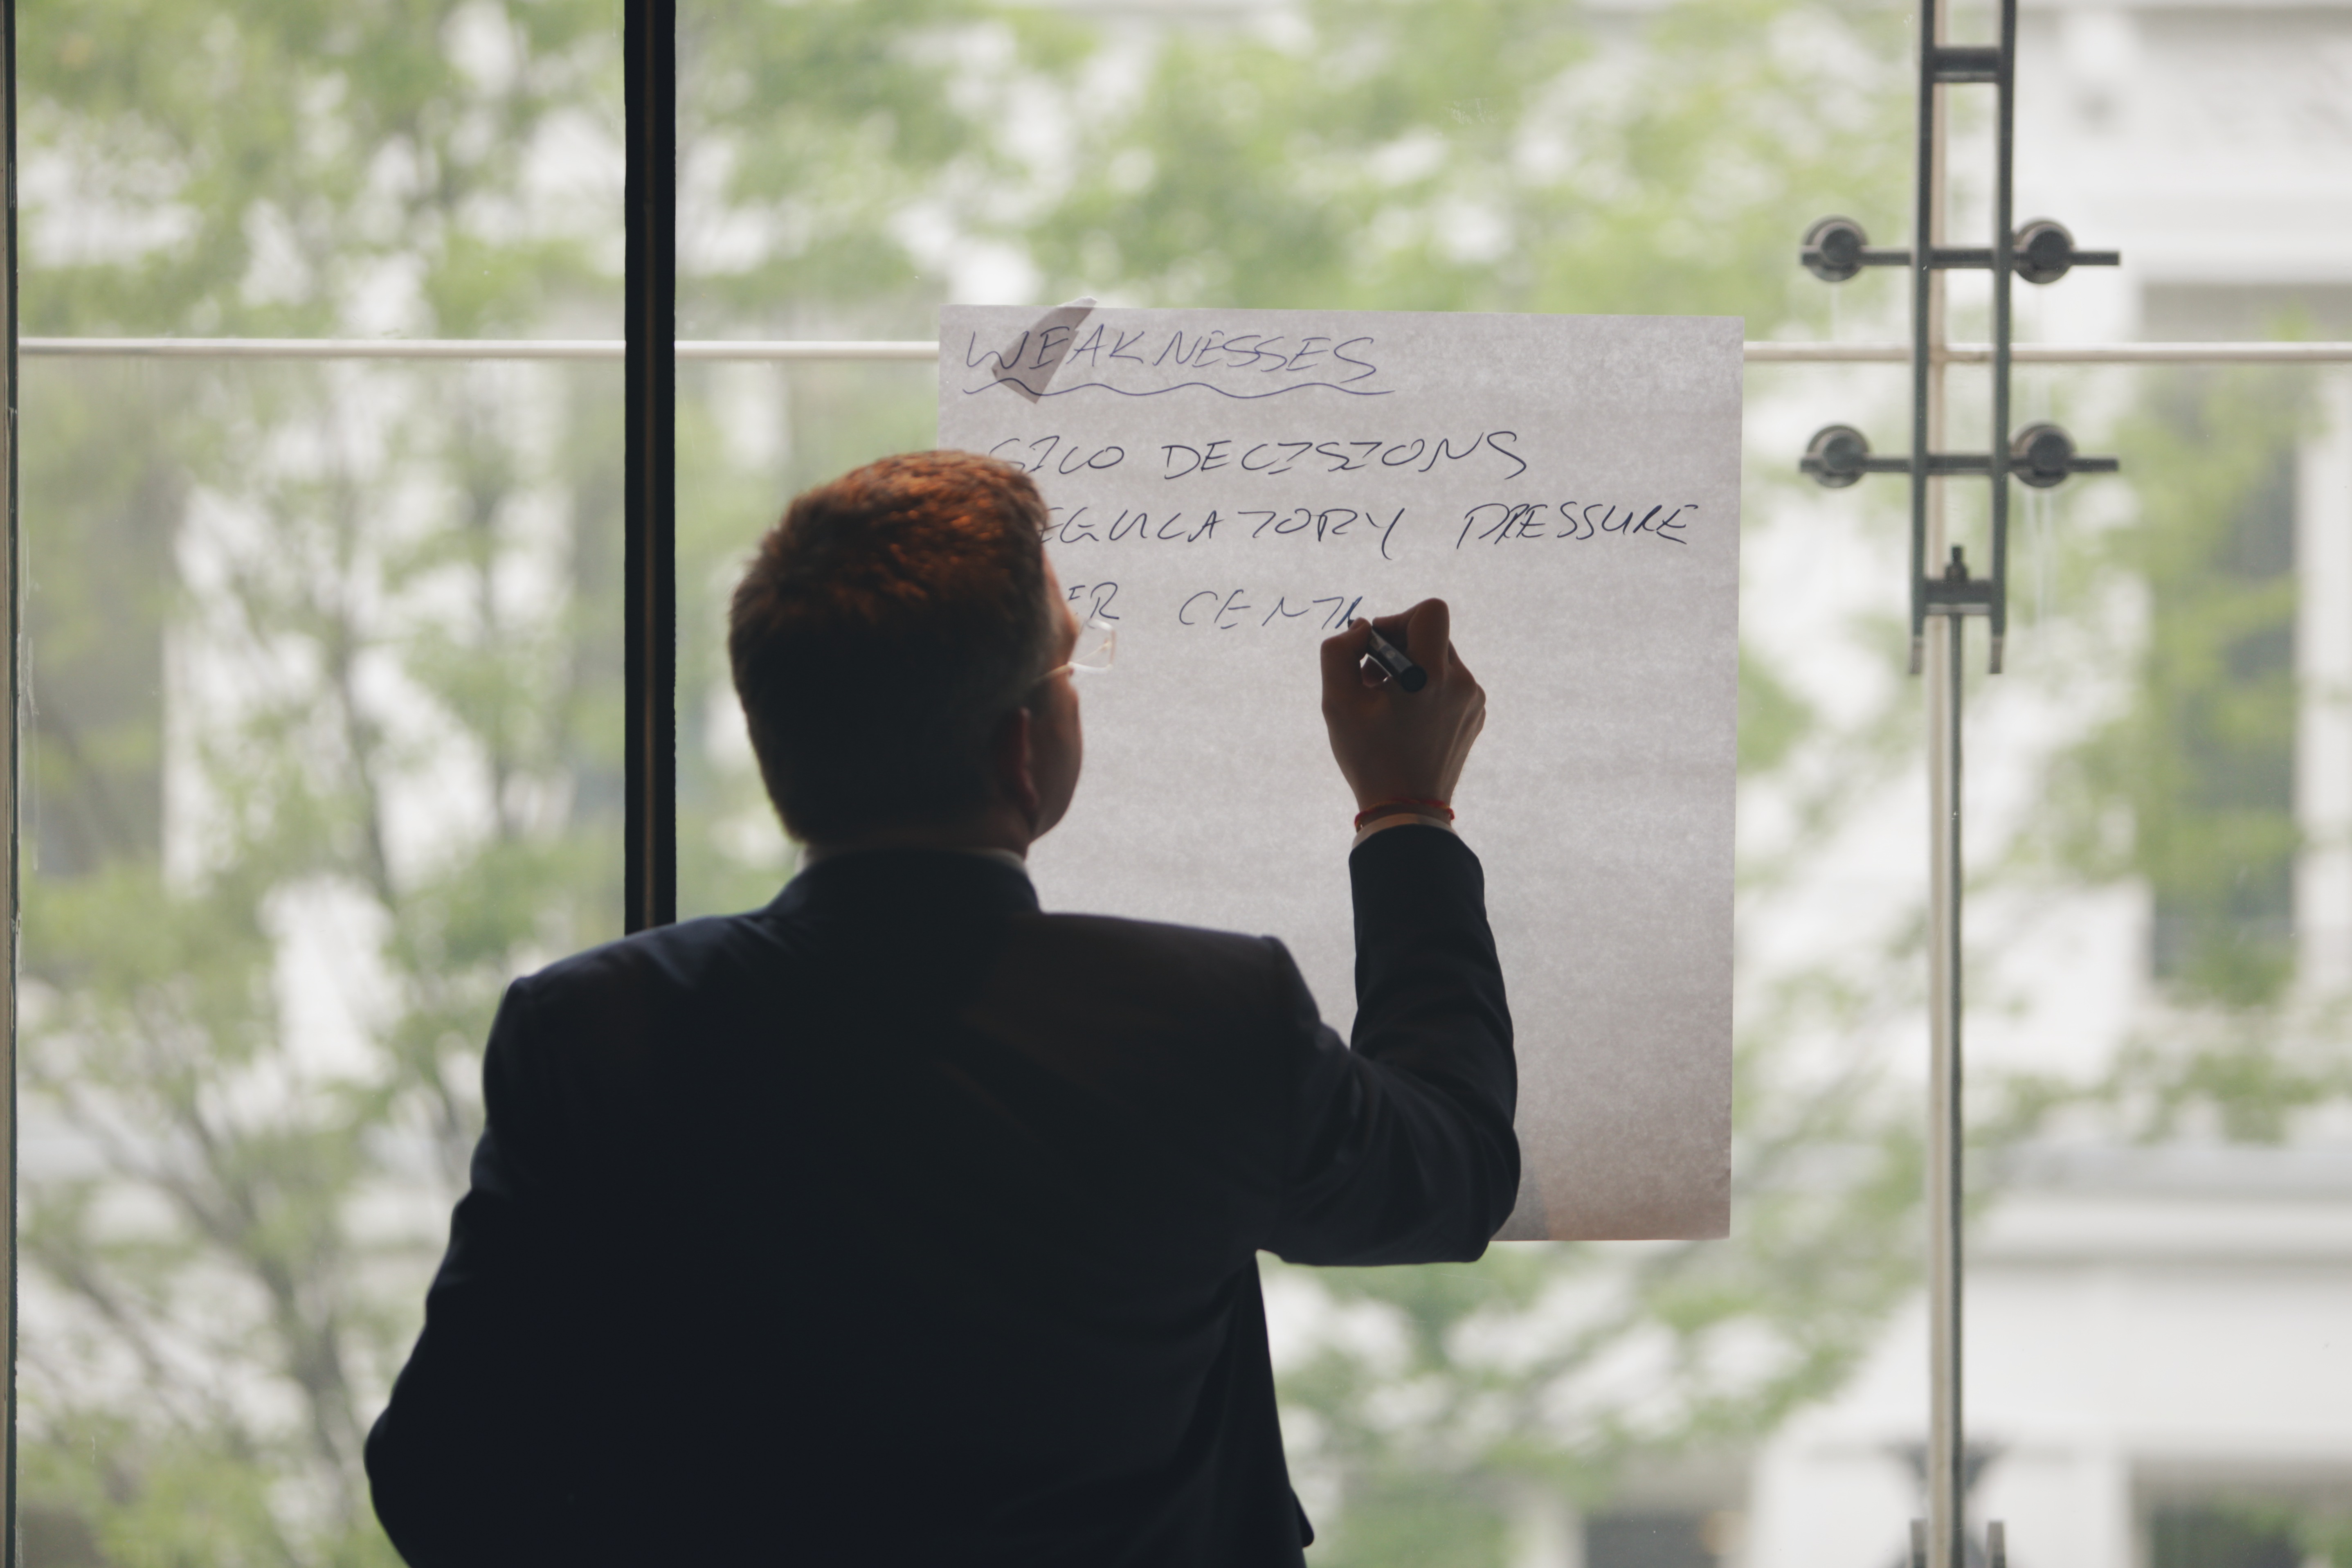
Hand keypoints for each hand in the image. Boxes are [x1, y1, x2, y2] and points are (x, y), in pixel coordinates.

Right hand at [1319, 598, 1485, 811]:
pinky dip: (1427, 689)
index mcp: (1431, 676)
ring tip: (1386, 702)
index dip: (1398, 619)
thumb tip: (1363, 629)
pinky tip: (1406, 718)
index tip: (1377, 650)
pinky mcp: (1475, 717)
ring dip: (1412, 668)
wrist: (1406, 811)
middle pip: (1433, 634)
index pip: (1431, 611)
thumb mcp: (1336, 702)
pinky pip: (1451, 684)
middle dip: (1398, 647)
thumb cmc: (1368, 756)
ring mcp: (1473, 701)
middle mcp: (1461, 683)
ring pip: (1441, 659)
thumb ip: (1340, 651)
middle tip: (1371, 679)